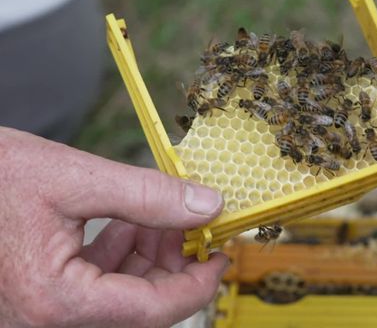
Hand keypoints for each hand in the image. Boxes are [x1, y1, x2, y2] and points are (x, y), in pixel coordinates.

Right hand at [0, 128, 226, 327]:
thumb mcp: (77, 178)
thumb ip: (148, 196)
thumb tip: (207, 205)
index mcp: (55, 302)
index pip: (152, 310)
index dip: (197, 283)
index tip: (222, 254)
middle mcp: (45, 320)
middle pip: (138, 306)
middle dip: (172, 264)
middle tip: (191, 224)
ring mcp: (39, 312)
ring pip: (119, 297)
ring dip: (147, 257)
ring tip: (156, 215)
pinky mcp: (37, 296)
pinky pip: (95, 287)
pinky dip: (118, 256)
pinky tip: (125, 223)